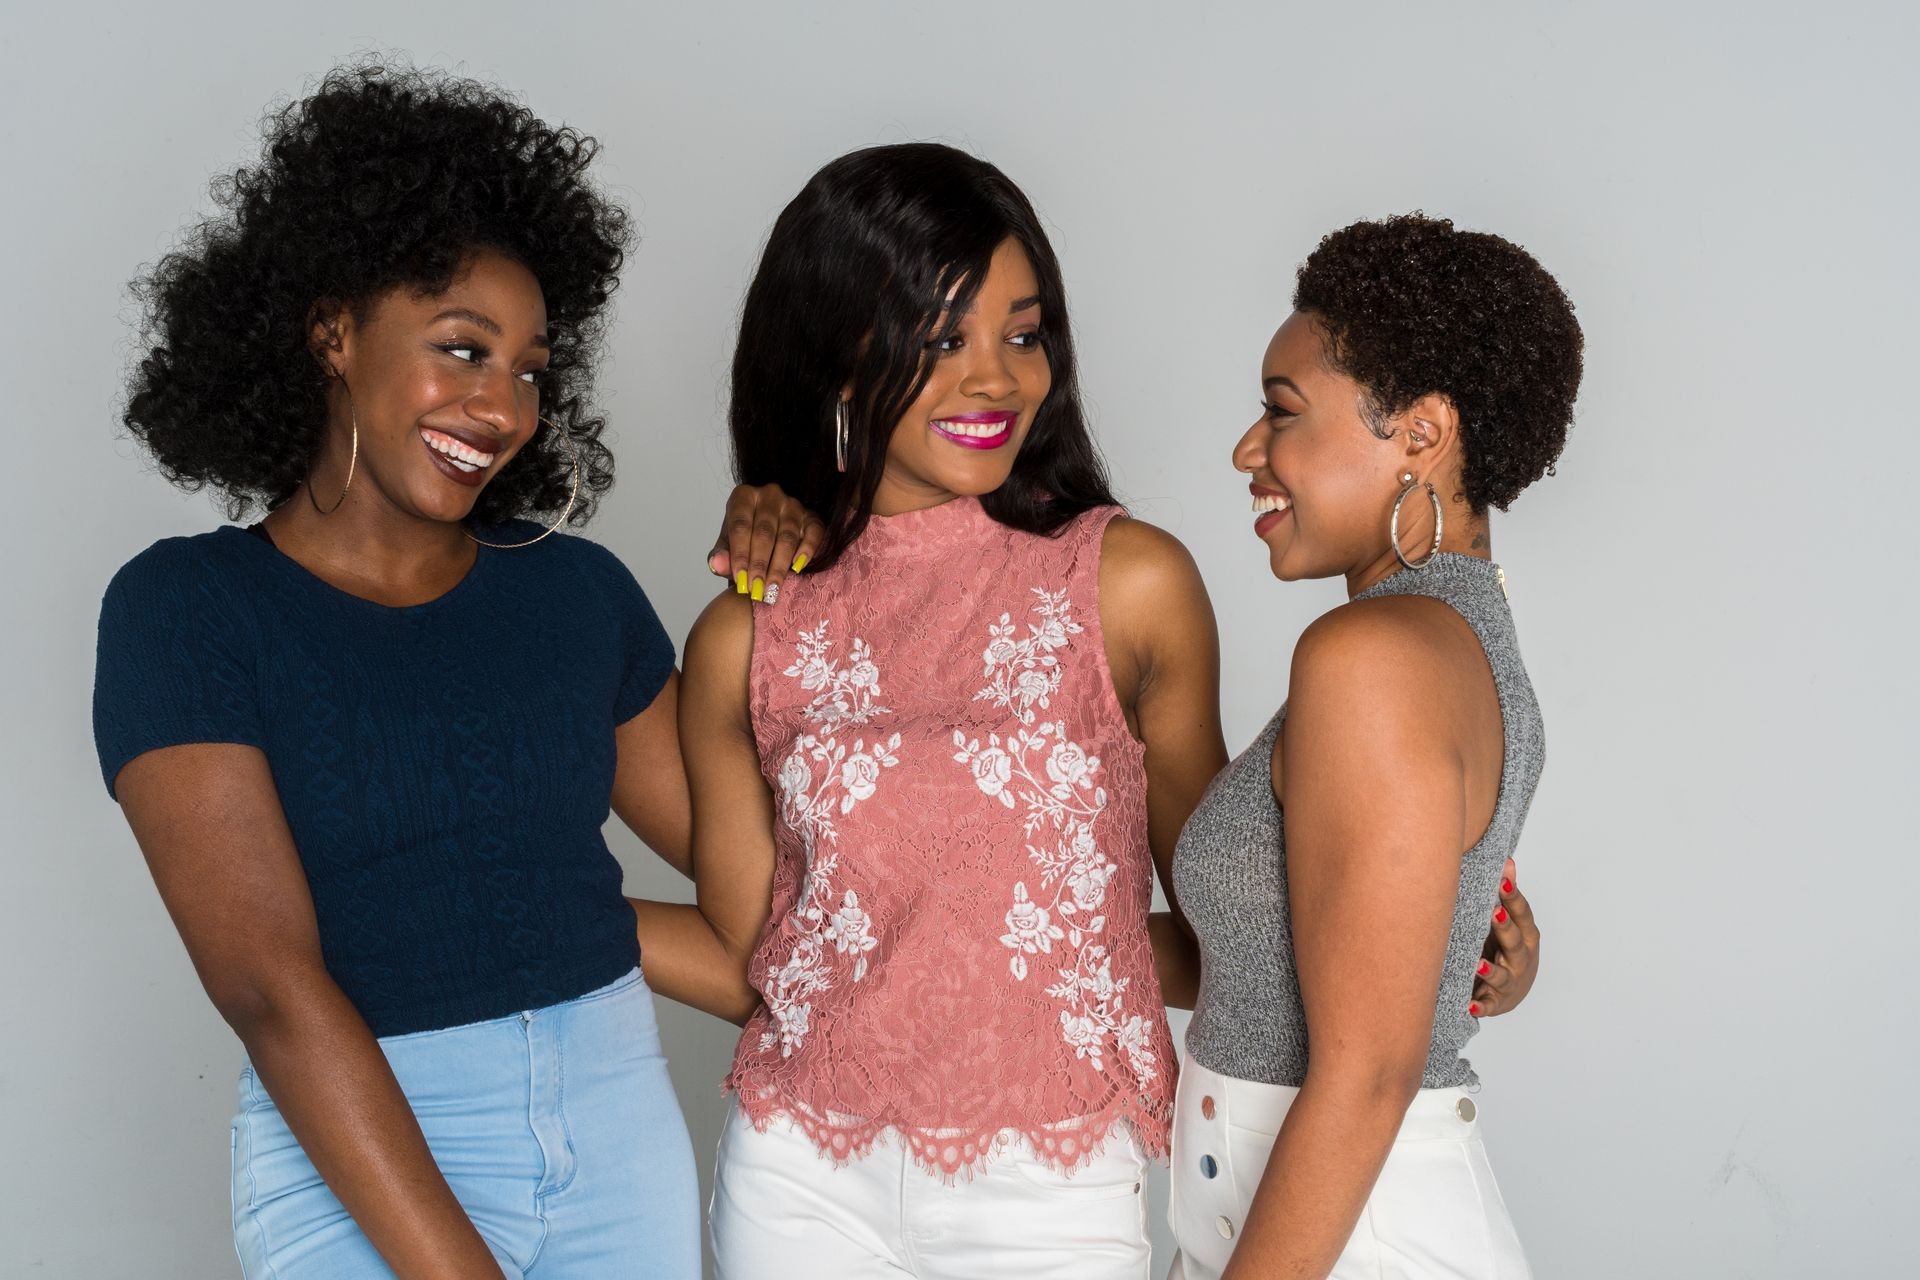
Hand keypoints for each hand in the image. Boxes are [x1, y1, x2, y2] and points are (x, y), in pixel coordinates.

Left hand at [706, 483, 824, 604]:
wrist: (768, 532)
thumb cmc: (745, 537)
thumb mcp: (729, 544)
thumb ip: (721, 555)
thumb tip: (717, 565)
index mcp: (743, 496)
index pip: (740, 526)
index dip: (740, 554)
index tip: (740, 579)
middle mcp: (769, 495)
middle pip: (764, 532)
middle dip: (760, 564)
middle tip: (757, 589)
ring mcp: (793, 504)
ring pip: (787, 536)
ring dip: (779, 565)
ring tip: (772, 588)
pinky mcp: (812, 516)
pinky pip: (813, 533)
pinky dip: (806, 550)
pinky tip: (797, 568)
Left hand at [1470, 857, 1538, 1017]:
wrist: (1512, 994)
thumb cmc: (1507, 949)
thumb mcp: (1511, 923)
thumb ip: (1508, 896)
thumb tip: (1508, 860)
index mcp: (1526, 936)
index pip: (1522, 914)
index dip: (1513, 898)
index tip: (1502, 880)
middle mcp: (1521, 959)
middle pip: (1515, 942)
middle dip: (1505, 928)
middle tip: (1493, 913)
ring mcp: (1510, 981)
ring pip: (1502, 976)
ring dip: (1491, 970)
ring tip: (1478, 964)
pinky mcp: (1496, 1002)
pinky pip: (1488, 1004)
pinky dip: (1480, 1005)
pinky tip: (1471, 1004)